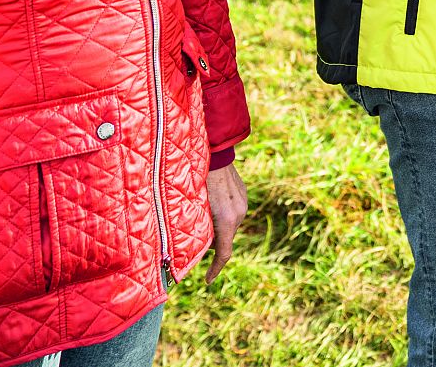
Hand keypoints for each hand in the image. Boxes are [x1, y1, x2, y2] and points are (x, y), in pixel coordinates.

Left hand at [204, 162, 248, 281]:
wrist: (215, 154)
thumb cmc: (199, 181)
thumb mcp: (194, 208)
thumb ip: (197, 227)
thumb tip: (192, 245)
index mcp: (227, 221)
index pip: (224, 254)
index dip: (215, 270)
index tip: (206, 280)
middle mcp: (239, 214)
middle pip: (225, 238)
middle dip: (212, 242)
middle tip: (195, 239)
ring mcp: (243, 203)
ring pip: (229, 225)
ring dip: (217, 226)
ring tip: (202, 217)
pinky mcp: (243, 195)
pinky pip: (233, 212)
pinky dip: (223, 215)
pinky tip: (211, 204)